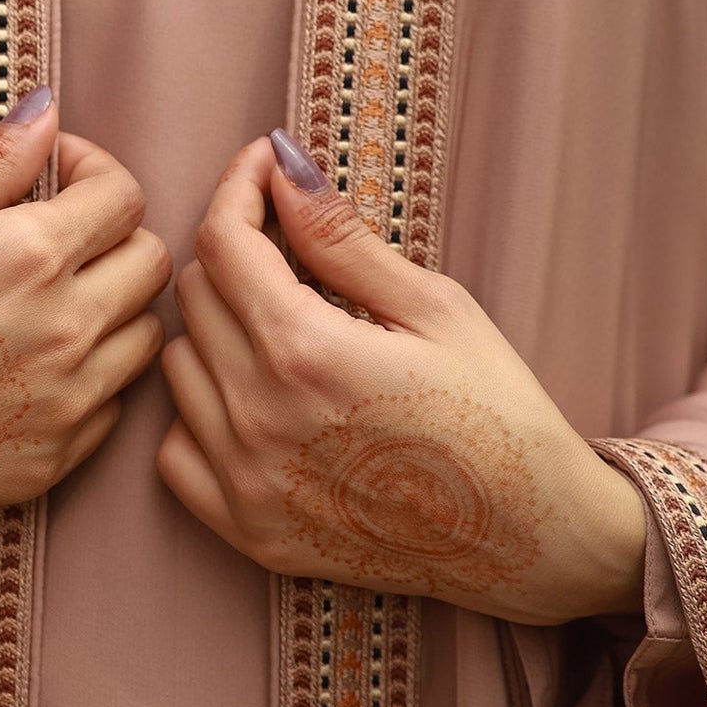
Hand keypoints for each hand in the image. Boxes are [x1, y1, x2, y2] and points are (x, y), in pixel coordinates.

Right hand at [0, 92, 169, 606]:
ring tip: (49, 303)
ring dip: (113, 309)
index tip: (54, 172)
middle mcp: (66, 331)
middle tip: (56, 235)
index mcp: (32, 256)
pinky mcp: (49, 464)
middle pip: (151, 264)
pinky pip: (110, 408)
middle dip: (113, 234)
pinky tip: (31, 367)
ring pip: (145, 339)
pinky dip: (89, 380)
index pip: (124, 194)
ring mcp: (64, 405)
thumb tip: (46, 112)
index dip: (92, 168)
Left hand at [157, 135, 645, 625]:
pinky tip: (259, 401)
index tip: (266, 167)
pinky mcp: (249, 533)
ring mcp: (246, 484)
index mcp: (306, 352)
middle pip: (195, 296)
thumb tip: (283, 168)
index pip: (223, 242)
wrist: (530, 539)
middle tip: (292, 246)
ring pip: (178, 366)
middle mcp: (258, 419)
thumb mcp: (435, 307)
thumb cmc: (499, 414)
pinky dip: (204, 413)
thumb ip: (342, 239)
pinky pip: (176, 449)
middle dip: (236, 252)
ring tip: (284, 326)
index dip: (240, 186)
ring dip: (218, 330)